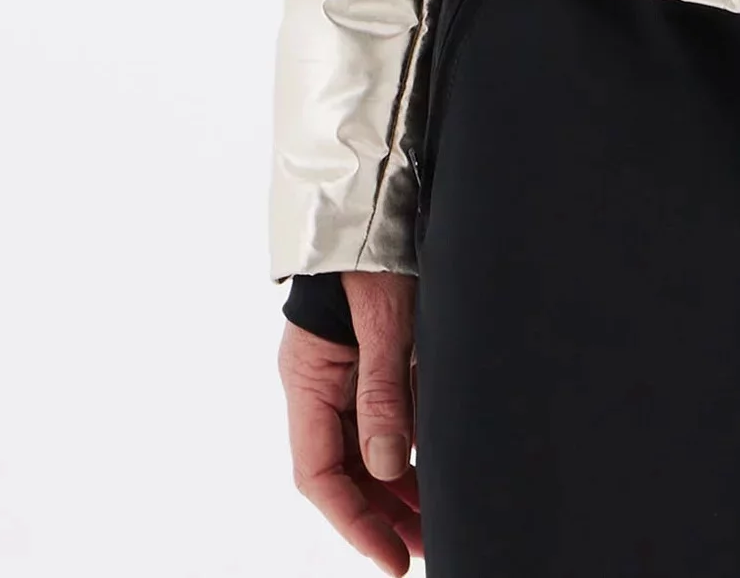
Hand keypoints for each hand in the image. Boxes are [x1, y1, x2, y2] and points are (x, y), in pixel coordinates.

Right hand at [279, 271, 421, 571]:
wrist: (379, 197)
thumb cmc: (374, 250)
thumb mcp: (384, 321)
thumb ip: (382, 391)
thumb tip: (388, 466)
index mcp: (307, 381)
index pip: (320, 475)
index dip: (355, 522)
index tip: (391, 557)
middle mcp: (318, 387)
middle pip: (343, 472)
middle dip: (381, 516)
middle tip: (423, 549)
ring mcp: (342, 377)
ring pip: (362, 453)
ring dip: (394, 492)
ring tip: (432, 525)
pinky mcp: (368, 363)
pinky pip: (378, 424)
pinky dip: (402, 455)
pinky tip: (430, 475)